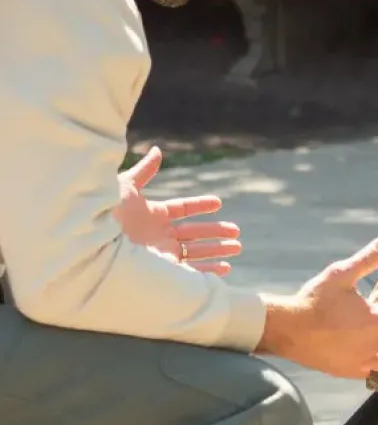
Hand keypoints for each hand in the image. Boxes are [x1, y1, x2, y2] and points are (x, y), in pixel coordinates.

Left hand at [115, 146, 241, 276]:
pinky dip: (208, 272)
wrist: (92, 244)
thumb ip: (144, 170)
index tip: (218, 203)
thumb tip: (157, 150)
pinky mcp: (162, 272)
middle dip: (215, 232)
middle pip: (193, 233)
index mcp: (152, 215)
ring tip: (237, 248)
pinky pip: (190, 273)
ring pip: (196, 252)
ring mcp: (160, 254)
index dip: (200, 205)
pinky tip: (225, 268)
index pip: (181, 209)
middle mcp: (158, 235)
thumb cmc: (106, 213)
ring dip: (217, 250)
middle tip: (237, 232)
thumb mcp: (126, 187)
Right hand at [258, 237, 377, 378]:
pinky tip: (375, 361)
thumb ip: (365, 260)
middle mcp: (370, 344)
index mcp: (372, 320)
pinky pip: (369, 371)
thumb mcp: (340, 274)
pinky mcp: (345, 370)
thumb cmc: (314, 300)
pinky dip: (377, 365)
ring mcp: (358, 360)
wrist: (287, 330)